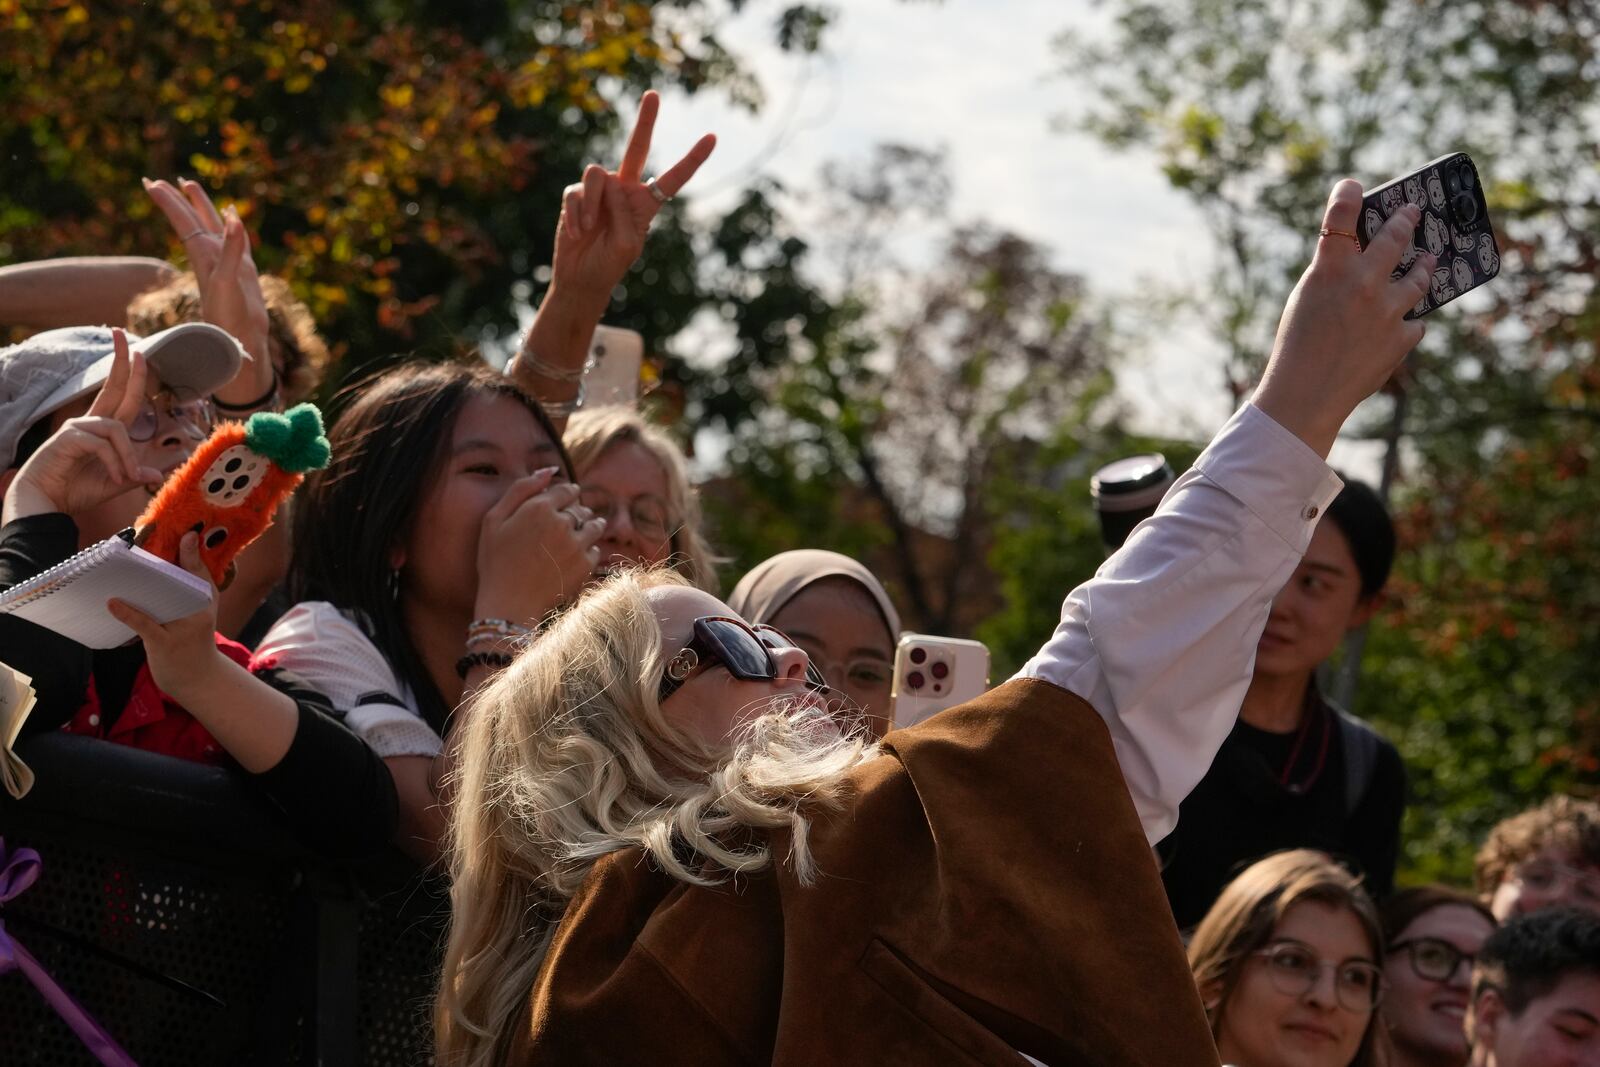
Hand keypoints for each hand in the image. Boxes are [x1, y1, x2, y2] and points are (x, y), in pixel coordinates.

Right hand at [2, 329, 163, 523]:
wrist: (47, 503)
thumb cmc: (76, 491)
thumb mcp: (116, 483)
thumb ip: (137, 474)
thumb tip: (160, 473)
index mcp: (103, 430)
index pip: (122, 396)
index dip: (131, 375)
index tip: (138, 352)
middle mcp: (91, 423)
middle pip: (111, 386)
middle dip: (120, 360)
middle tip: (123, 335)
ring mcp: (77, 428)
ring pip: (117, 429)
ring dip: (127, 456)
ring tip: (123, 478)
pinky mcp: (69, 437)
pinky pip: (104, 445)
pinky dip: (115, 463)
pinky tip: (113, 478)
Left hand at [107, 531, 225, 704]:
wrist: (199, 678)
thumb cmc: (193, 639)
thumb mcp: (200, 612)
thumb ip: (190, 587)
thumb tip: (178, 557)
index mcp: (207, 600)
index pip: (201, 572)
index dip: (193, 552)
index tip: (187, 534)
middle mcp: (198, 611)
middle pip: (176, 582)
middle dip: (158, 564)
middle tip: (134, 547)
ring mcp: (182, 628)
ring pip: (159, 601)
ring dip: (138, 586)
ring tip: (117, 571)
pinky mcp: (165, 643)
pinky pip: (144, 624)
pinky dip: (127, 613)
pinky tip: (112, 603)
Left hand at [143, 177, 271, 392]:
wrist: (242, 340)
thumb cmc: (231, 315)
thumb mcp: (228, 279)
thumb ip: (230, 248)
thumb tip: (232, 215)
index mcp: (204, 253)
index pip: (182, 220)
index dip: (168, 202)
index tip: (149, 183)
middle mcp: (212, 254)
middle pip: (191, 219)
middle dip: (176, 199)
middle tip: (157, 181)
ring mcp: (227, 261)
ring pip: (210, 226)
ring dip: (200, 207)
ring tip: (190, 188)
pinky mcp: (243, 270)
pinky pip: (235, 240)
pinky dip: (232, 226)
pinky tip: (232, 220)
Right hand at [473, 468, 606, 622]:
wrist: (508, 604)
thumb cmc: (495, 561)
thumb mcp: (494, 519)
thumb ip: (521, 488)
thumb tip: (550, 470)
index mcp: (539, 507)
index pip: (567, 489)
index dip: (565, 495)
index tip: (560, 504)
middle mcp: (563, 522)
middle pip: (581, 507)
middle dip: (575, 511)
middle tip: (562, 525)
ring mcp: (577, 544)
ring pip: (595, 525)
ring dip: (588, 527)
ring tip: (572, 538)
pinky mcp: (586, 565)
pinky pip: (595, 549)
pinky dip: (586, 551)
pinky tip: (570, 559)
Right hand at [548, 91, 716, 304]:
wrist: (581, 277)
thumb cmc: (609, 264)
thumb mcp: (626, 245)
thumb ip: (624, 215)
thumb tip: (610, 185)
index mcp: (646, 204)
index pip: (672, 178)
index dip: (692, 159)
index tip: (712, 137)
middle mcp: (625, 189)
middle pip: (636, 148)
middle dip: (646, 121)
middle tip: (653, 94)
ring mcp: (600, 190)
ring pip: (597, 175)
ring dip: (592, 204)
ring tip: (589, 228)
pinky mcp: (576, 193)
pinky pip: (576, 192)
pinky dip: (576, 214)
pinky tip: (578, 232)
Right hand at [1253, 181, 1434, 456]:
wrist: (1306, 395)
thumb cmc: (1296, 347)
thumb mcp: (1306, 300)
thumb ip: (1333, 275)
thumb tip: (1363, 259)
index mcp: (1329, 270)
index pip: (1341, 216)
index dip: (1348, 195)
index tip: (1354, 185)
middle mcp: (1363, 282)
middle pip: (1396, 236)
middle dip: (1406, 220)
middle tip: (1413, 212)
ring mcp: (1388, 310)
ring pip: (1419, 276)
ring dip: (1423, 266)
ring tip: (1427, 259)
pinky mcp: (1403, 337)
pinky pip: (1414, 322)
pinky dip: (1406, 323)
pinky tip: (1398, 327)